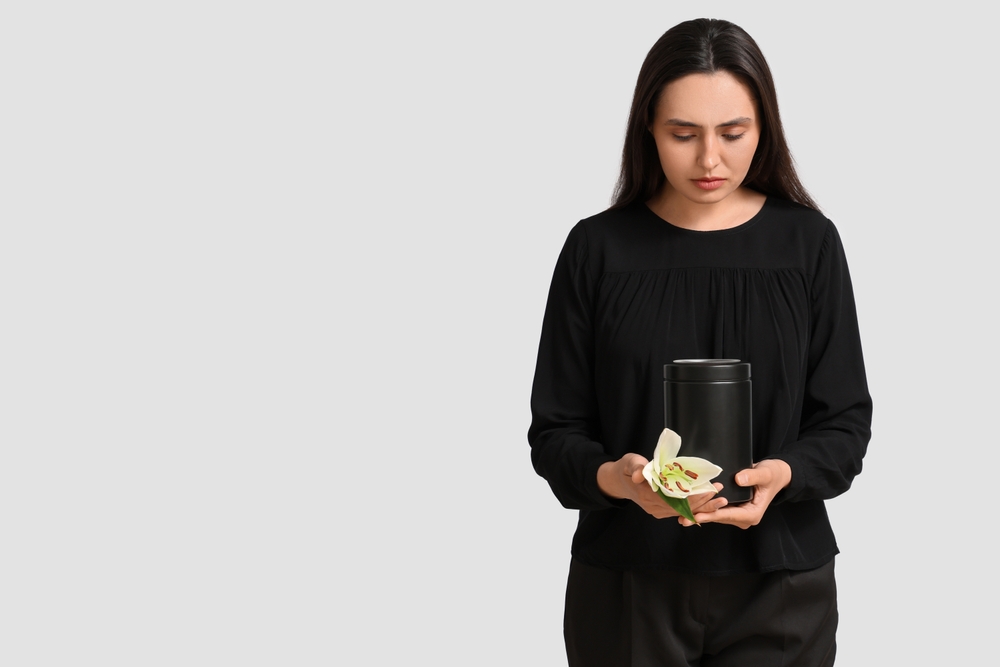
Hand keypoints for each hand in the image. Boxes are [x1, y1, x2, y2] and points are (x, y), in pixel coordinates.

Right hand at [598, 454, 726, 518]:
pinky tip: (707, 504)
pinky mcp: (660, 511)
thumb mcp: (629, 462)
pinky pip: (680, 512)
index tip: (708, 488)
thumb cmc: (626, 469)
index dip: (692, 494)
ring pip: (683, 512)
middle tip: (720, 492)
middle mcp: (653, 506)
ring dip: (701, 506)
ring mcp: (657, 511)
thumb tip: (640, 476)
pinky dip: (694, 508)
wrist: (618, 481)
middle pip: (682, 507)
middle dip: (702, 501)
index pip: (674, 497)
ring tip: (719, 499)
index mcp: (646, 494)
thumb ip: (636, 468)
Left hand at [679, 459, 791, 528]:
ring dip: (699, 514)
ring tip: (681, 515)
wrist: (775, 474)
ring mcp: (737, 514)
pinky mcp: (732, 508)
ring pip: (716, 515)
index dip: (712, 515)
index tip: (698, 516)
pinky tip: (689, 507)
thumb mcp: (765, 474)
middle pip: (719, 518)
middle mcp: (743, 517)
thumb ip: (752, 476)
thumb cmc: (772, 474)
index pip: (728, 515)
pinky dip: (704, 507)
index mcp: (752, 514)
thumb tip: (738, 479)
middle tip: (682, 519)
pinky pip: (716, 509)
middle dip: (701, 517)